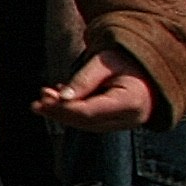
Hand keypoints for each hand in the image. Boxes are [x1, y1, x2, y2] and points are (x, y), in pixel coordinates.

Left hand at [31, 45, 157, 133]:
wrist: (149, 68)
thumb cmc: (128, 60)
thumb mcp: (105, 62)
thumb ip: (84, 79)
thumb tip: (61, 97)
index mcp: (131, 102)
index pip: (90, 112)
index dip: (64, 109)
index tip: (44, 99)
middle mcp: (129, 119)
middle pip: (86, 121)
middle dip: (59, 112)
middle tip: (36, 103)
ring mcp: (124, 124)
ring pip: (86, 124)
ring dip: (62, 113)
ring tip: (43, 99)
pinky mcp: (116, 124)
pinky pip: (90, 121)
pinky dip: (71, 112)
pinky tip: (56, 99)